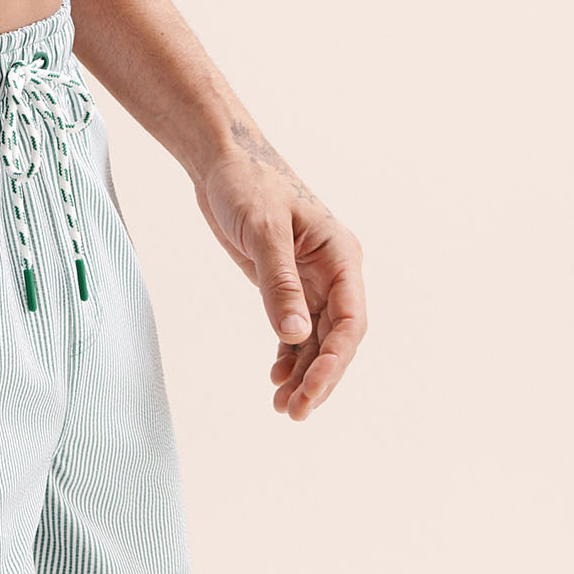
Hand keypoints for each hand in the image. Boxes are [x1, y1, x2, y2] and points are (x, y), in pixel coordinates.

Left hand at [192, 133, 366, 420]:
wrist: (222, 160)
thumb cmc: (247, 183)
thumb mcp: (263, 230)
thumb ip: (279, 282)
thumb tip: (295, 335)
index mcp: (340, 255)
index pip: (351, 320)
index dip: (336, 361)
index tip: (313, 390)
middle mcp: (333, 271)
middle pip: (337, 338)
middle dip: (320, 377)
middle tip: (294, 412)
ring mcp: (311, 279)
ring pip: (316, 338)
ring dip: (304, 372)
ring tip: (282, 406)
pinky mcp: (286, 282)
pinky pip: (296, 328)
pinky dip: (289, 355)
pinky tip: (276, 377)